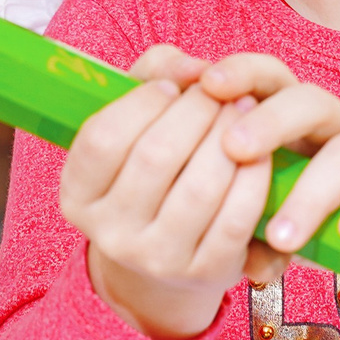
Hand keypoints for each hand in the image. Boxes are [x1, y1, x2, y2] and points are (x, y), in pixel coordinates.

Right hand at [64, 46, 279, 339]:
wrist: (172, 257)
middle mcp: (110, 234)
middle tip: (220, 92)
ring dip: (229, 137)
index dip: (140, 103)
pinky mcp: (207, 273)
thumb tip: (193, 66)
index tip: (171, 87)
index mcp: (78, 197)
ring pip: (199, 188)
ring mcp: (157, 260)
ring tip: (245, 109)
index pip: (101, 139)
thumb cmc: (154, 173)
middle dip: (195, 112)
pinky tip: (261, 152)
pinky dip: (254, 177)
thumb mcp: (136, 124)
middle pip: (154, 157)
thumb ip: (155, 74)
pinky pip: (236, 218)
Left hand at [197, 54, 339, 281]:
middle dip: (269, 121)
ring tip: (282, 235)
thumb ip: (258, 234)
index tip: (202, 85)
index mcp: (298, 121)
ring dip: (312, 193)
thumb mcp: (285, 224)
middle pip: (307, 100)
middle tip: (233, 149)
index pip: (270, 79)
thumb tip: (247, 267)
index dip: (239, 73)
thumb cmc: (330, 222)